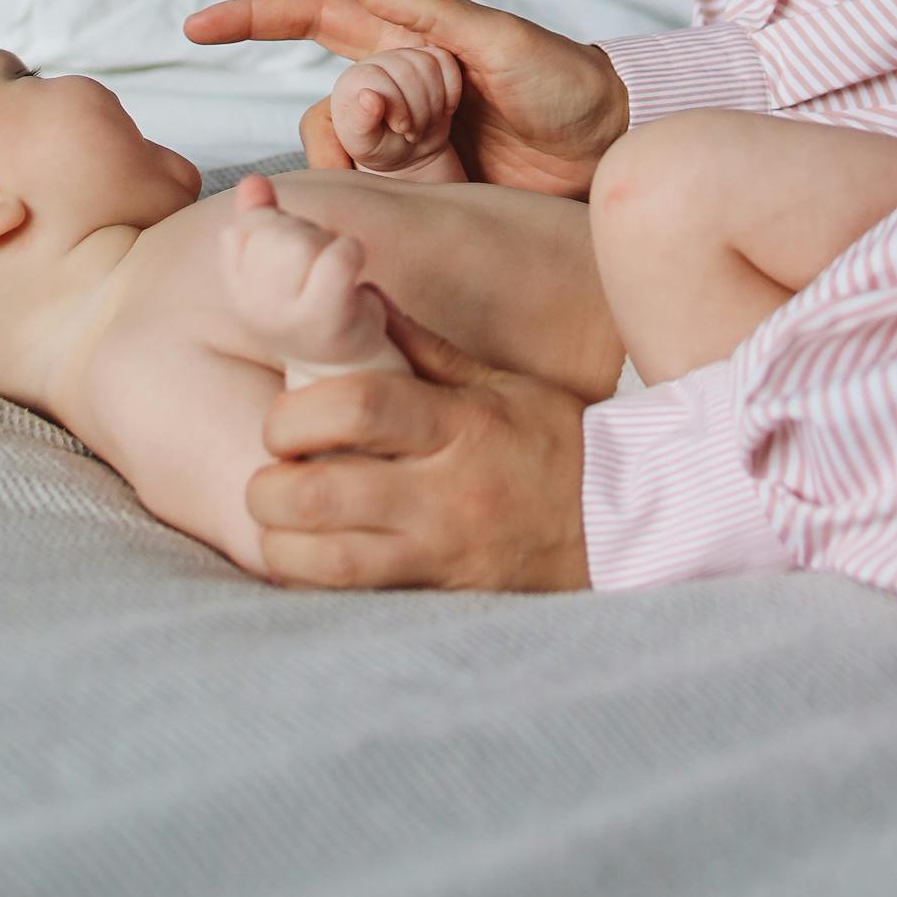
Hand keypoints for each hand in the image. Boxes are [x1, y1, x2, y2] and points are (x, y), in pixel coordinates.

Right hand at [185, 0, 629, 196]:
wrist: (616, 146)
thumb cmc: (568, 81)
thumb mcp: (503, 38)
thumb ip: (429, 10)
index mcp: (408, 43)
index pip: (315, 19)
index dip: (255, 19)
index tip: (196, 28)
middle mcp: (398, 95)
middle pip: (324, 108)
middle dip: (346, 125)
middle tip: (407, 134)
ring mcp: (409, 150)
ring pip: (341, 159)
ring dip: (364, 168)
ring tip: (431, 169)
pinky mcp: (425, 196)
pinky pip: (371, 203)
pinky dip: (373, 207)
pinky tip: (410, 211)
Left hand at [243, 307, 590, 590]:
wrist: (626, 522)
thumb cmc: (555, 441)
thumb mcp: (497, 383)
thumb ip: (422, 348)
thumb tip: (361, 299)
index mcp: (457, 426)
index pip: (360, 407)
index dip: (298, 412)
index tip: (285, 417)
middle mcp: (443, 492)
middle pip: (322, 494)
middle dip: (271, 484)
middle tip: (273, 470)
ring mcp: (440, 551)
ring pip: (328, 561)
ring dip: (281, 541)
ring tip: (279, 520)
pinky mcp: (440, 595)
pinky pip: (357, 596)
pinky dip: (315, 580)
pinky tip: (307, 558)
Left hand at [329, 44, 465, 181]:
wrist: (406, 150)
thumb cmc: (380, 147)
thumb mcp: (365, 144)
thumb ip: (361, 122)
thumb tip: (367, 95)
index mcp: (354, 79)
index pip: (378, 77)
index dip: (396, 105)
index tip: (401, 129)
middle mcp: (378, 62)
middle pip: (407, 70)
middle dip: (418, 109)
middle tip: (412, 134)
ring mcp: (405, 57)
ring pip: (429, 64)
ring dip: (435, 102)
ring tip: (425, 124)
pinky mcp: (430, 60)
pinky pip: (447, 61)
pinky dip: (451, 88)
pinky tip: (444, 110)